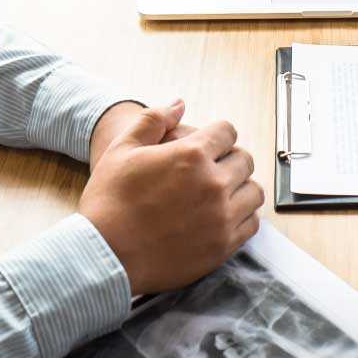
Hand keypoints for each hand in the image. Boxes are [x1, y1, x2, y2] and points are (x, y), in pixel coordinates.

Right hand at [79, 99, 264, 295]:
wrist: (104, 255)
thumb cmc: (109, 201)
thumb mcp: (122, 149)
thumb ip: (153, 120)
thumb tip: (179, 103)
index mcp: (192, 154)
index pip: (227, 131)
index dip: (217, 135)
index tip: (209, 145)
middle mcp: (213, 183)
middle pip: (245, 160)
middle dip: (230, 160)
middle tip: (213, 169)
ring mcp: (222, 216)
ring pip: (253, 192)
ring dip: (240, 188)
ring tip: (221, 193)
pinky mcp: (223, 245)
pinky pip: (251, 223)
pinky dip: (242, 217)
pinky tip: (223, 216)